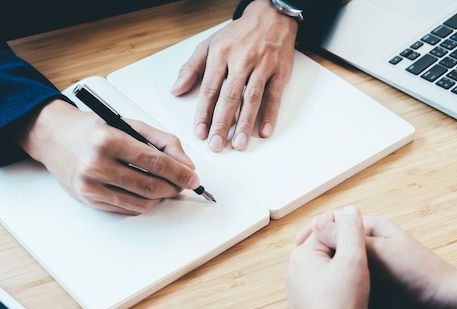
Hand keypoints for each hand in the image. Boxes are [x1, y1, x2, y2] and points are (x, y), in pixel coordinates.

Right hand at [17, 99, 200, 214]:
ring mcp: (90, 185)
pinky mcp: (89, 200)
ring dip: (162, 197)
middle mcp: (96, 164)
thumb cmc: (92, 129)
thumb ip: (161, 141)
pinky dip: (144, 203)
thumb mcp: (128, 124)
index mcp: (107, 139)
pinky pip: (127, 208)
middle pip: (150, 185)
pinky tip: (149, 193)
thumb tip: (186, 164)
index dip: (180, 172)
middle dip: (175, 187)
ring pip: (141, 202)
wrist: (53, 136)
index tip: (193, 177)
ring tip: (168, 188)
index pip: (155, 162)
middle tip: (184, 184)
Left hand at [171, 0, 296, 151]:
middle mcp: (242, 60)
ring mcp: (263, 65)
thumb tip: (176, 89)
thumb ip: (191, 68)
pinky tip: (264, 130)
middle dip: (222, 123)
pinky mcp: (280, 71)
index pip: (209, 89)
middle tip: (216, 144)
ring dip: (245, 123)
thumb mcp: (210, 44)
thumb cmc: (238, 34)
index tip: (200, 132)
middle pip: (229, 97)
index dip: (204, 113)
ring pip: (252, 98)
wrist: (271, 15)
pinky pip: (275, 95)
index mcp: (221, 54)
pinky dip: (270, 114)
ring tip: (239, 144)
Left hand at [287, 206, 369, 308]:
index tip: (366, 244)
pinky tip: (352, 290)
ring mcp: (298, 286)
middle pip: (326, 245)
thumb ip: (351, 230)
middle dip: (346, 248)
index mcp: (301, 254)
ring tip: (360, 277)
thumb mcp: (353, 259)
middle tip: (365, 261)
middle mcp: (294, 268)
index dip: (350, 232)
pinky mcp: (306, 301)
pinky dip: (338, 281)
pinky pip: (324, 281)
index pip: (328, 228)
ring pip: (326, 264)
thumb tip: (349, 209)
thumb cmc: (343, 304)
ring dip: (343, 265)